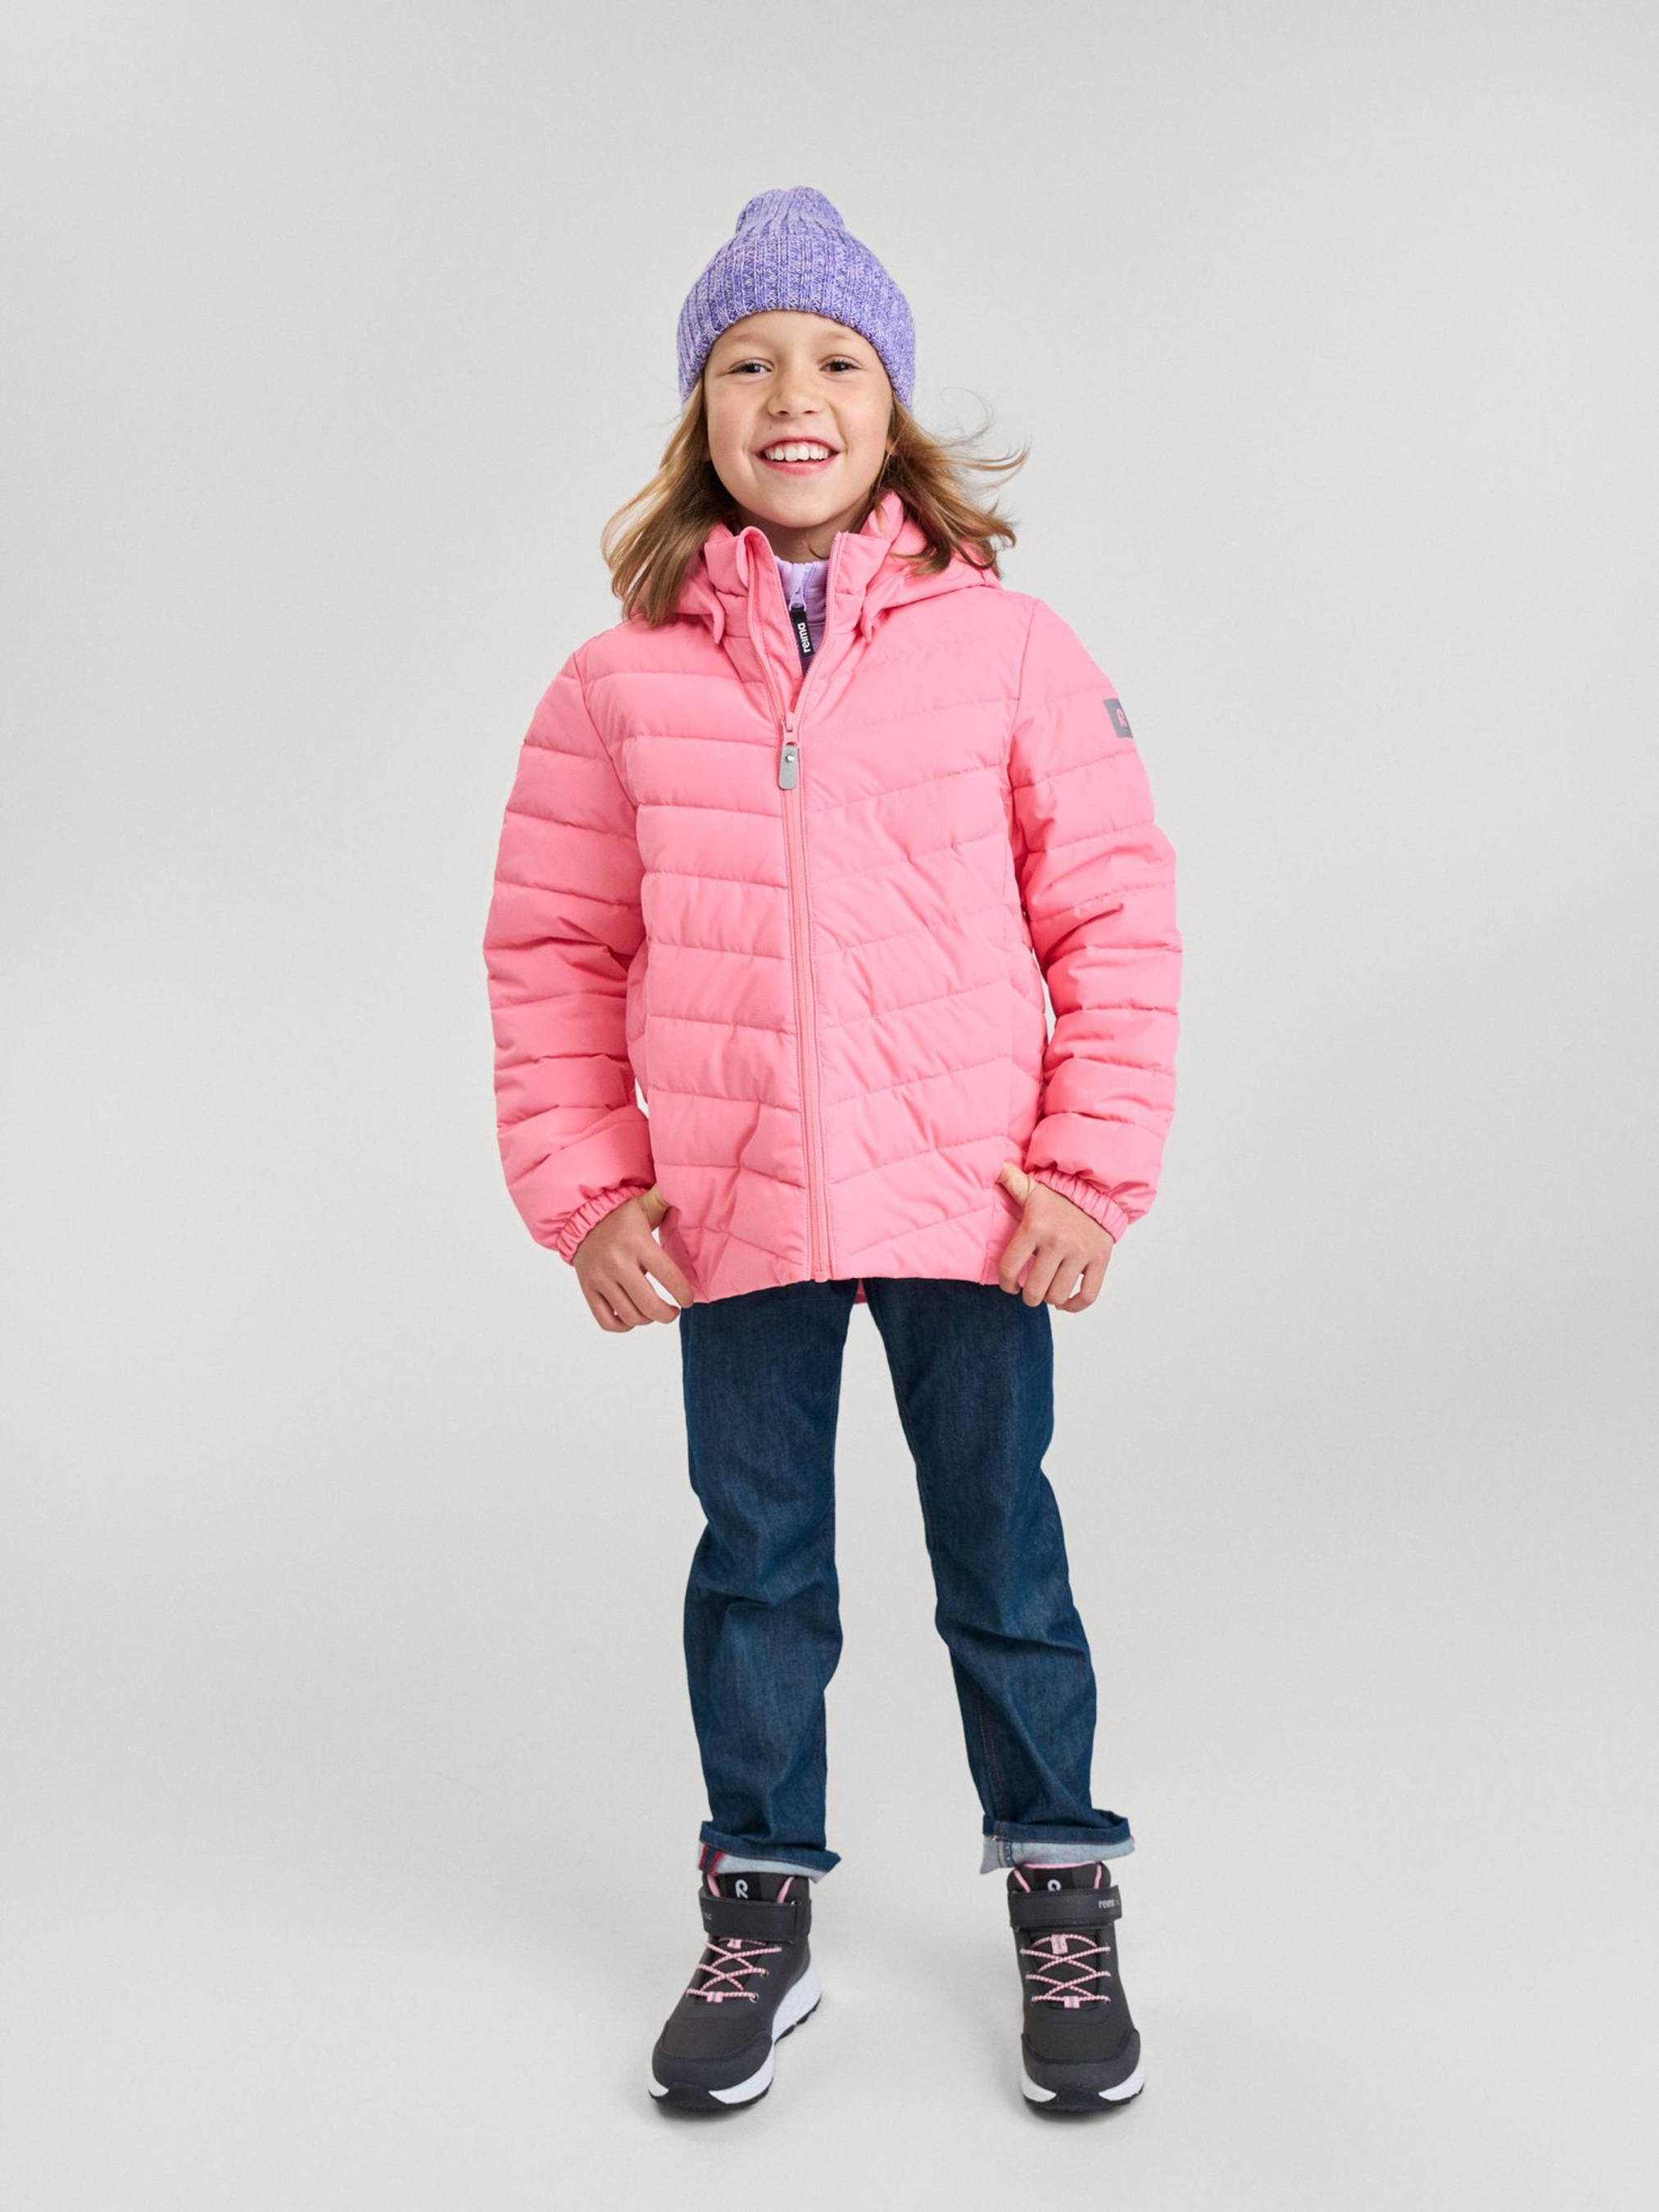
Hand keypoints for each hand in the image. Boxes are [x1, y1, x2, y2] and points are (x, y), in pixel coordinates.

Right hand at [573, 1184, 693, 1331]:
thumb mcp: (644, 1204)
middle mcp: (617, 1263)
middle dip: (668, 1315)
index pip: (668, 1277)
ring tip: (655, 1312)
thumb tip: (693, 1186)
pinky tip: (633, 1317)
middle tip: (674, 1311)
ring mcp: (600, 1278)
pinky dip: (623, 1326)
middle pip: (649, 1305)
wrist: (580, 1218)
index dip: (684, 1294)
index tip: (689, 1299)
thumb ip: (667, 1199)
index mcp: (637, 1243)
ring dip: (648, 1320)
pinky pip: (606, 1321)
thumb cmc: (620, 1214)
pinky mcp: (588, 1289)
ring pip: (630, 1316)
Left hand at [994, 1162, 1114, 1310]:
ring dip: (1049, 1299)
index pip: (1009, 1269)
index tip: (1010, 1285)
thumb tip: (992, 1166)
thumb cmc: (1060, 1194)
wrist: (1098, 1189)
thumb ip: (1009, 1179)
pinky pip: (1088, 1295)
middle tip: (1028, 1292)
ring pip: (1058, 1295)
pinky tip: (1064, 1303)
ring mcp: (1080, 1252)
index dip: (1006, 1284)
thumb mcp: (1032, 1187)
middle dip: (1028, 1296)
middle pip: (1034, 1289)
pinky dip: (1075, 1305)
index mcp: (1034, 1227)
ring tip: (1046, 1292)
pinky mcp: (1099, 1259)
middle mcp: (1057, 1242)